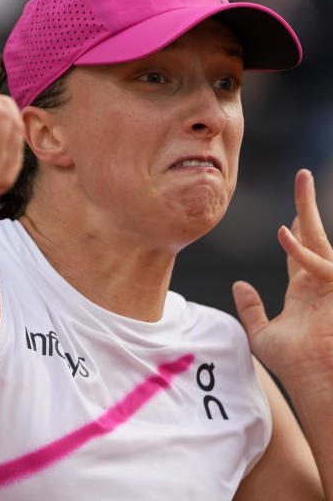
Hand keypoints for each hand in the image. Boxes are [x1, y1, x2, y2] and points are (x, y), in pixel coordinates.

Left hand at [233, 169, 332, 385]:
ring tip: (302, 182)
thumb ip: (251, 309)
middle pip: (314, 237)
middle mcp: (320, 284)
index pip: (300, 252)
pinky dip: (304, 253)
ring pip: (321, 241)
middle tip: (303, 177)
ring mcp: (332, 286)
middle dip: (307, 207)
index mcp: (304, 292)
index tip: (287, 213)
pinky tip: (285, 237)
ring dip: (309, 211)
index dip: (294, 231)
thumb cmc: (294, 366)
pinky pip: (324, 265)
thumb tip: (239, 285)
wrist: (314, 384)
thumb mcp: (263, 334)